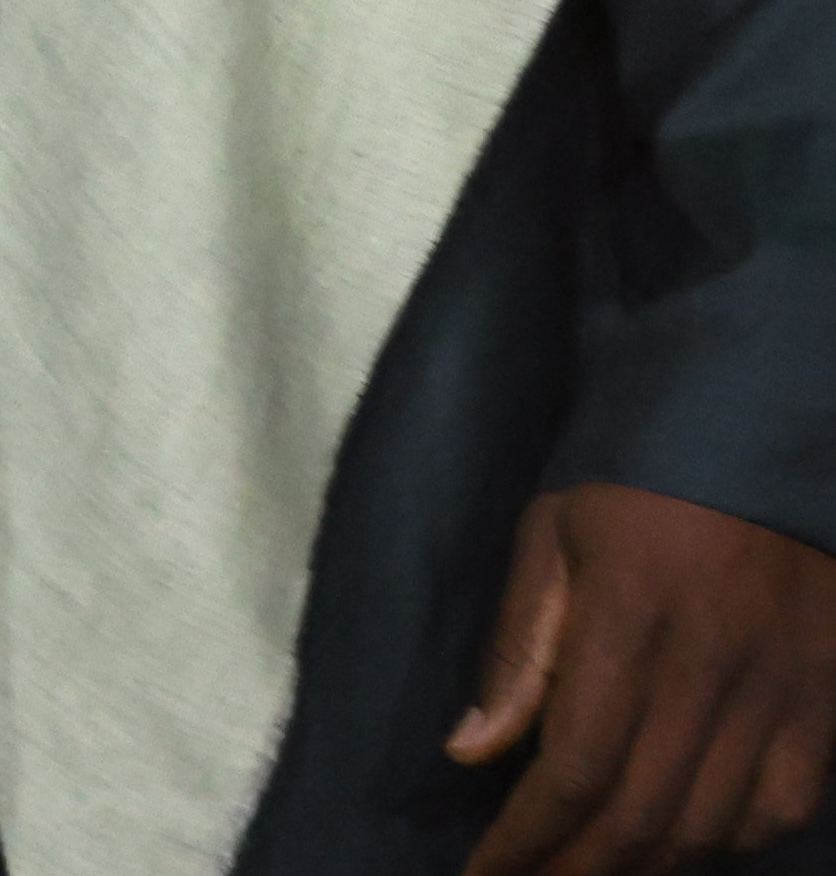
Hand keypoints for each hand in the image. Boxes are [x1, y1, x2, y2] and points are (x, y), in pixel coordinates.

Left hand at [454, 483, 835, 871]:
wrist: (763, 437)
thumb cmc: (635, 484)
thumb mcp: (551, 536)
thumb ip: (518, 648)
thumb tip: (469, 752)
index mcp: (626, 625)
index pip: (571, 771)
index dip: (527, 841)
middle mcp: (709, 670)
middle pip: (640, 815)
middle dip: (577, 870)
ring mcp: (781, 690)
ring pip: (713, 824)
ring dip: (650, 864)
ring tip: (598, 870)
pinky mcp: (830, 698)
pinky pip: (788, 804)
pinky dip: (737, 839)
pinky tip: (694, 839)